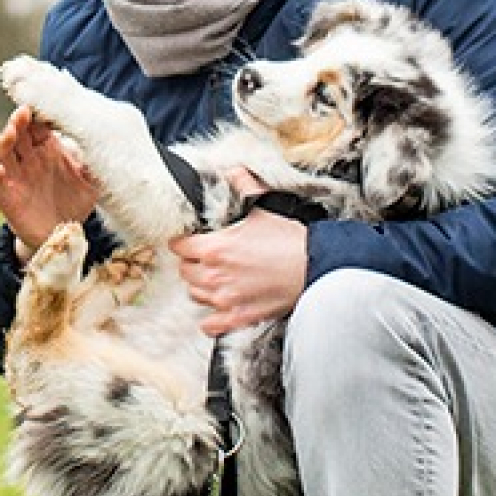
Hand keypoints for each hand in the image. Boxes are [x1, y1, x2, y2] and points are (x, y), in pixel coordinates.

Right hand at [0, 106, 99, 255]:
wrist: (64, 234)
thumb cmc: (75, 201)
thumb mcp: (91, 180)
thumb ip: (94, 161)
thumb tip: (105, 142)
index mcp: (48, 148)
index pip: (38, 124)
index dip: (39, 114)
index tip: (44, 104)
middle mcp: (29, 159)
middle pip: (19, 133)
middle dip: (19, 121)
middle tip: (24, 111)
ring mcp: (16, 176)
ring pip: (4, 153)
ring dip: (5, 141)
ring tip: (10, 132)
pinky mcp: (8, 197)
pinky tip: (0, 169)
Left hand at [170, 169, 307, 335]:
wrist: (316, 268)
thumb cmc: (291, 240)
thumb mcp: (264, 206)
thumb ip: (243, 186)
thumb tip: (233, 171)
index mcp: (215, 248)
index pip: (179, 246)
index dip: (184, 241)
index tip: (189, 240)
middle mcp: (215, 276)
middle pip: (185, 271)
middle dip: (193, 262)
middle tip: (206, 257)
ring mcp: (225, 299)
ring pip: (195, 294)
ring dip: (201, 285)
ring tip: (215, 278)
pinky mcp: (238, 318)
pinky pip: (209, 324)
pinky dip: (211, 317)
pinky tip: (219, 306)